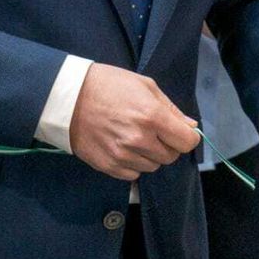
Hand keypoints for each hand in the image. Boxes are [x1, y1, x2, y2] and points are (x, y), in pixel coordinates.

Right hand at [68, 63, 200, 180]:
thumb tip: (190, 126)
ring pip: (153, 166)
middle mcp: (140, 140)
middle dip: (168, 145)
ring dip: (150, 155)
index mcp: (152, 116)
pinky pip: (133, 174)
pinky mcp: (108, 166)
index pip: (187, 142)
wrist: (69, 97)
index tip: (181, 132)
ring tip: (135, 137)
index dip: (188, 137)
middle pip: (171, 156)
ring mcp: (123, 155)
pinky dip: (133, 163)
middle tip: (154, 131)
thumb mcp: (145, 86)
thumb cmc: (109, 85)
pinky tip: (123, 147)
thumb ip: (170, 109)